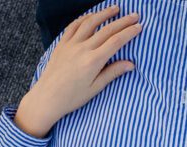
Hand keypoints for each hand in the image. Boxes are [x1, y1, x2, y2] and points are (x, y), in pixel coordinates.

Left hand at [15, 6, 141, 137]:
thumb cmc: (72, 97)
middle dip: (122, 21)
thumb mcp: (95, 88)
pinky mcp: (62, 44)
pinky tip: (92, 16)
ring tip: (115, 8)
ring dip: (104, 14)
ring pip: (90, 23)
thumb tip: (130, 64)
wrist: (47, 97)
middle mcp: (82, 49)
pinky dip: (84, 18)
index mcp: (93, 61)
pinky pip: (73, 26)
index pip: (116, 42)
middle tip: (134, 15)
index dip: (129, 33)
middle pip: (106, 30)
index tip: (139, 27)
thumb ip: (112, 73)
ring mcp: (71, 44)